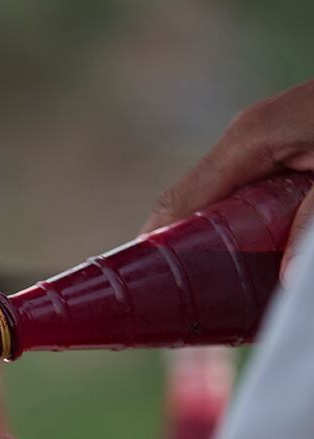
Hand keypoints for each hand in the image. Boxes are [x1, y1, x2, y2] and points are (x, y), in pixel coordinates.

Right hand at [140, 79, 313, 274]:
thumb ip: (311, 221)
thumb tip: (285, 279)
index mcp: (249, 140)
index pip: (179, 200)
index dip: (154, 245)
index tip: (141, 287)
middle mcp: (244, 137)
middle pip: (192, 203)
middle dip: (182, 251)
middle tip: (179, 301)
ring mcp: (261, 138)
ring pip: (218, 199)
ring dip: (212, 240)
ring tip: (209, 287)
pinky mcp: (281, 143)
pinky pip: (243, 189)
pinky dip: (238, 223)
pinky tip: (249, 254)